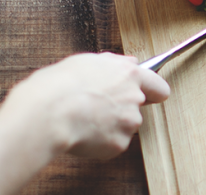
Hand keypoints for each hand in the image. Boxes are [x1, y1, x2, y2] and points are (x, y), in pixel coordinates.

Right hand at [1, 52, 169, 158]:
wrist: (47, 114)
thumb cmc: (58, 85)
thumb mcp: (85, 62)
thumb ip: (112, 64)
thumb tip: (127, 63)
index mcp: (128, 74)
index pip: (158, 86)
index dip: (152, 91)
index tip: (149, 95)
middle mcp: (134, 97)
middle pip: (137, 107)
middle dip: (121, 109)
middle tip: (96, 108)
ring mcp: (129, 122)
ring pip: (124, 126)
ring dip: (110, 126)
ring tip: (84, 120)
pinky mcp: (119, 144)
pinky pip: (112, 144)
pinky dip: (100, 143)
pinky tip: (82, 133)